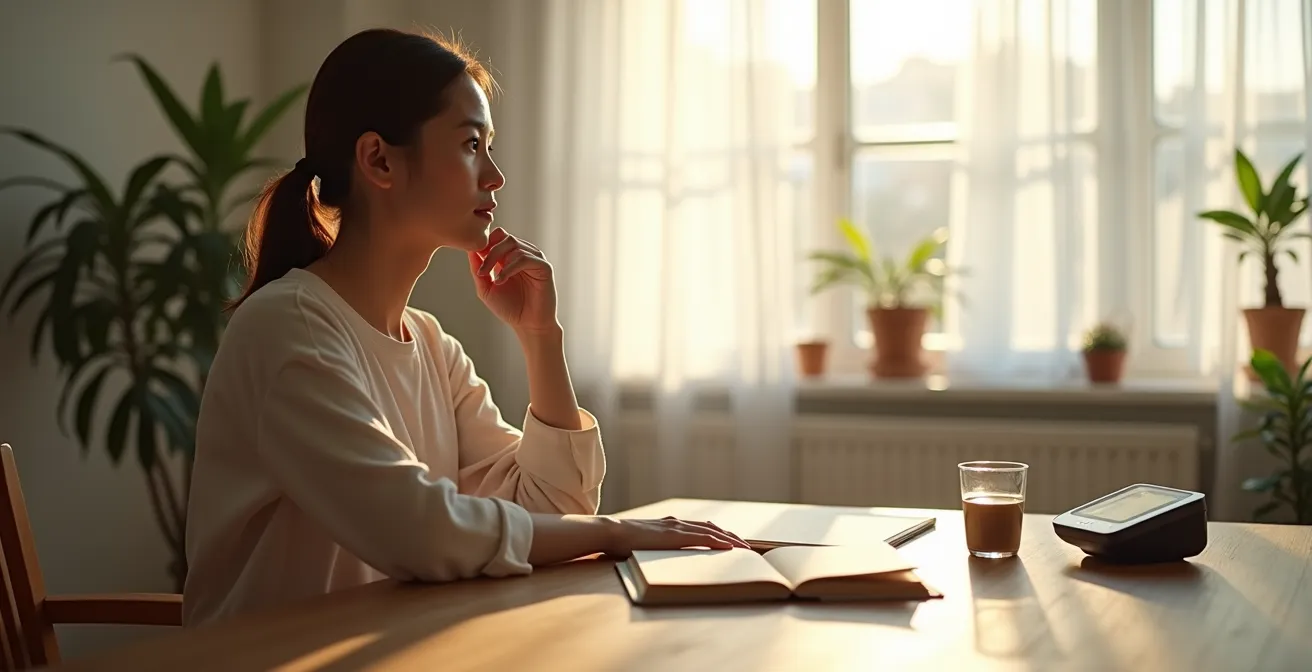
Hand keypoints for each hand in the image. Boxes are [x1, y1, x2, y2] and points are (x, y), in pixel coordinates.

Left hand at [468, 228, 558, 331]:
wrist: (528, 325)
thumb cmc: (509, 308)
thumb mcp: (486, 288)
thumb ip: (477, 269)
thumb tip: (470, 250)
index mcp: (510, 256)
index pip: (498, 236)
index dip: (485, 244)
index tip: (476, 260)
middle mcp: (523, 254)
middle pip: (504, 237)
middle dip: (490, 251)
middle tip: (481, 271)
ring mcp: (535, 259)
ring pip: (514, 244)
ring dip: (498, 259)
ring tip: (491, 279)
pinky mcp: (544, 267)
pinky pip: (525, 258)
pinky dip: (510, 268)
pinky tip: (501, 281)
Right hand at [604, 516, 751, 556]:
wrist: (612, 532)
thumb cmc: (622, 541)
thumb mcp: (644, 543)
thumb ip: (656, 546)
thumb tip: (663, 557)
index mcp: (670, 524)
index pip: (701, 527)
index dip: (719, 534)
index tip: (731, 543)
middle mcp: (677, 522)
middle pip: (712, 527)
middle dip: (731, 537)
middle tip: (746, 548)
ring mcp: (677, 527)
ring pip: (712, 532)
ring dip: (730, 540)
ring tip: (745, 550)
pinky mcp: (675, 535)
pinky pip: (703, 538)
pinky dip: (719, 542)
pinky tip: (730, 548)